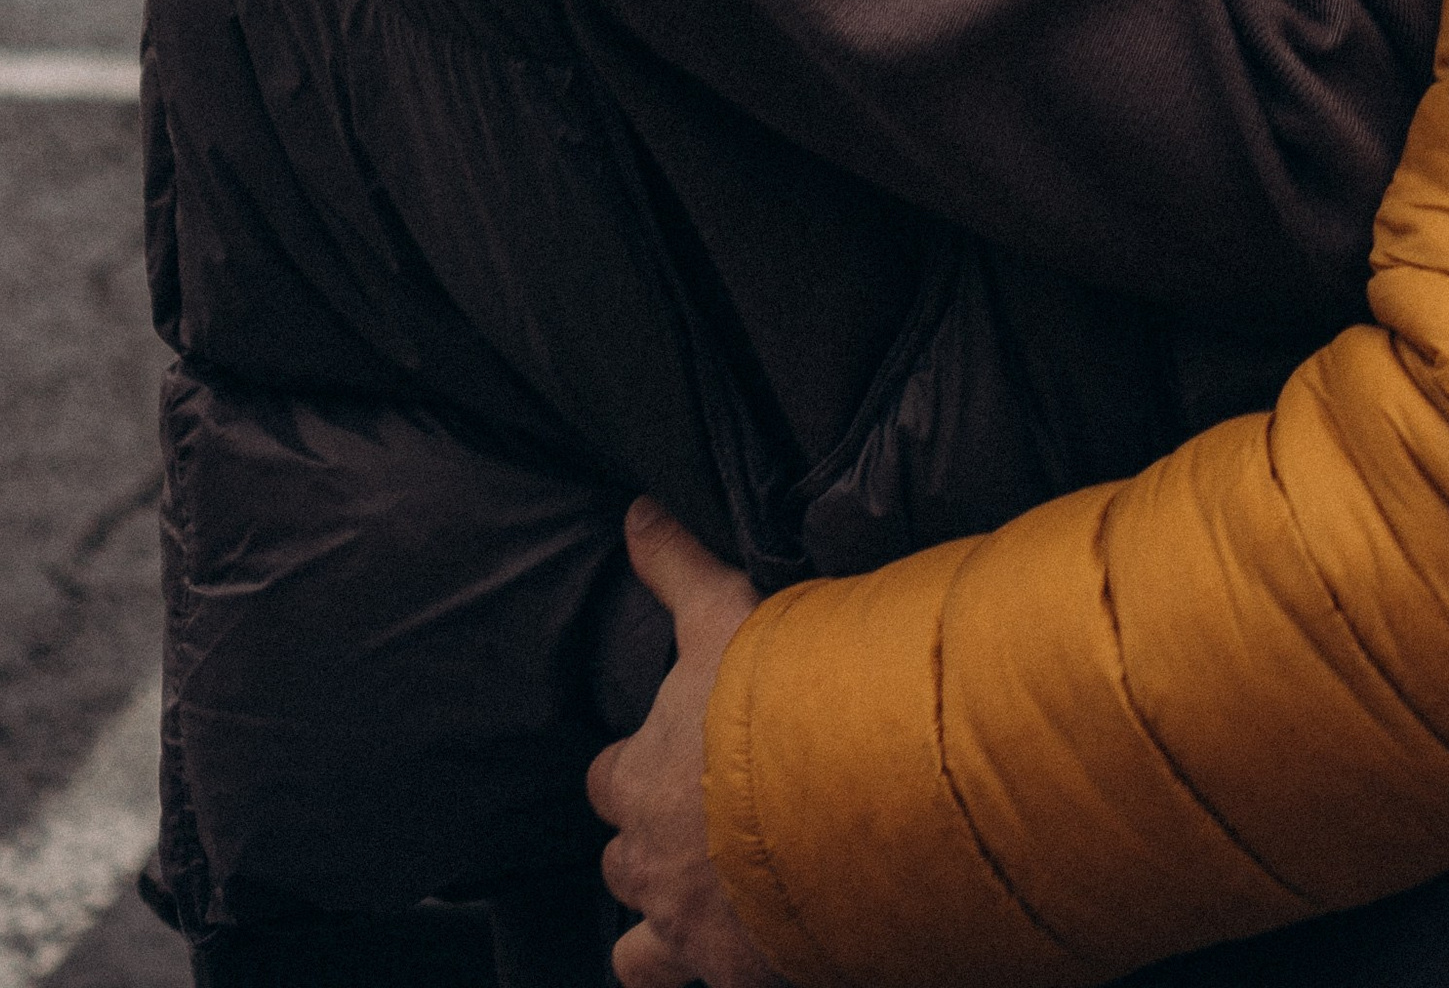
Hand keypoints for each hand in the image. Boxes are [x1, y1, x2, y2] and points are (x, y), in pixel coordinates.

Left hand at [587, 499, 780, 987]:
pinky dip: (709, 972)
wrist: (840, 801)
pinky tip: (744, 953)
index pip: (609, 778)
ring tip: (711, 900)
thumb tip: (634, 509)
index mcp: (638, 779)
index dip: (635, 768)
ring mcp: (685, 927)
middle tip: (706, 824)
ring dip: (665, 924)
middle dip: (653, 846)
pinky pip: (693, 986)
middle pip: (623, 861)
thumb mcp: (723, 613)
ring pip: (637, 945)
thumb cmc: (775, 703)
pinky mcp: (729, 973)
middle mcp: (647, 861)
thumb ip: (676, 565)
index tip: (670, 755)